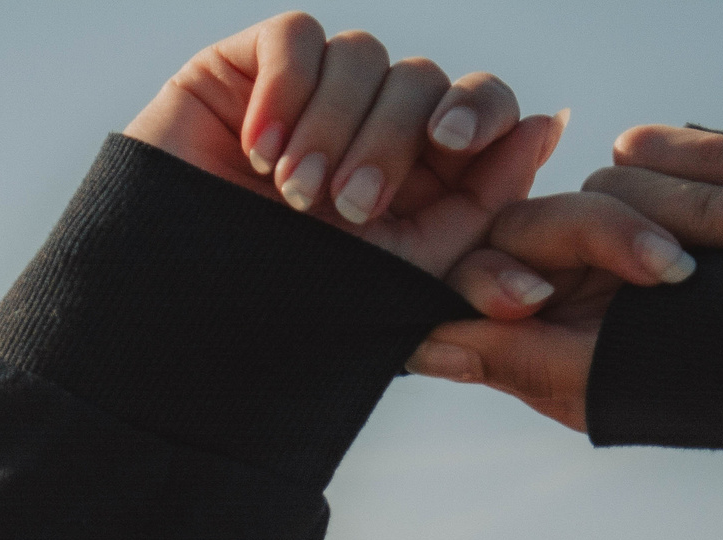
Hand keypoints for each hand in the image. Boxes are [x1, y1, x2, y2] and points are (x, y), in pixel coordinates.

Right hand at [122, 11, 565, 278]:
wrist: (173, 319)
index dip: (479, 108)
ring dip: (332, 128)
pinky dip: (285, 90)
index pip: (479, 104)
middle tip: (347, 209)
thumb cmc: (289, 308)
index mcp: (418, 171)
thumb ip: (481, 210)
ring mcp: (308, 93)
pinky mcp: (245, 70)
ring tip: (289, 194)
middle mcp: (369, 124)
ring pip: (362, 57)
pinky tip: (255, 149)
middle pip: (421, 80)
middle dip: (391, 143)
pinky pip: (295, 38)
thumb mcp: (402, 272)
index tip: (456, 140)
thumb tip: (549, 127)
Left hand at [406, 128, 722, 429]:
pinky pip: (658, 146)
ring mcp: (619, 220)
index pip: (483, 274)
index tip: (531, 298)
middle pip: (551, 219)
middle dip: (615, 241)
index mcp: (534, 321)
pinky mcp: (666, 179)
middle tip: (677, 274)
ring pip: (617, 184)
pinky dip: (716, 161)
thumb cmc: (708, 388)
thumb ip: (510, 358)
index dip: (495, 278)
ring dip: (703, 210)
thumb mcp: (599, 387)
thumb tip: (420, 345)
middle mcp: (566, 264)